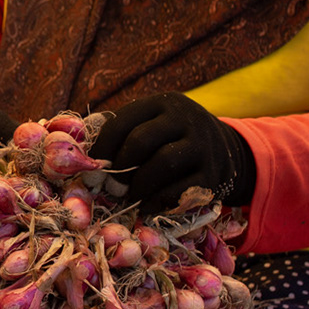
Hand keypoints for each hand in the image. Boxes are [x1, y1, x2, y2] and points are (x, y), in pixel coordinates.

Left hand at [90, 92, 256, 212]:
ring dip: (139, 184)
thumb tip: (81, 152)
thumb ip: (123, 132)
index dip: (102, 147)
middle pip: (141, 141)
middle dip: (120, 167)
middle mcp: (186, 118)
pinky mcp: (215, 173)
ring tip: (129, 196)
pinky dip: (159, 200)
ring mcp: (204, 145)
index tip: (92, 167)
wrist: (228, 151)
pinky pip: (181, 188)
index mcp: (163, 103)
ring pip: (163, 162)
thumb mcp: (153, 124)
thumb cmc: (172, 140)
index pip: (123, 121)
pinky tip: (148, 205)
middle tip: (109, 186)